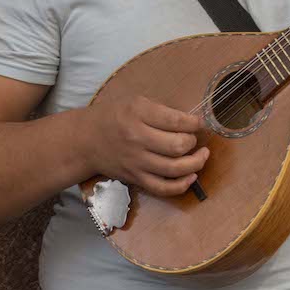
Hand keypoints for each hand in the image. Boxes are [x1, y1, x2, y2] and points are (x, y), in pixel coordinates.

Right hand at [83, 94, 208, 196]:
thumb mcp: (136, 102)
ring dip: (196, 163)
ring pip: (174, 169)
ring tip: (202, 155)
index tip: (200, 123)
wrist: (86, 140)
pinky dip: (181, 185)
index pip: (175, 121)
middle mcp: (137, 139)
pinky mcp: (135, 178)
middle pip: (177, 146)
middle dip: (193, 142)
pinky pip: (162, 188)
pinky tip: (192, 176)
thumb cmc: (115, 117)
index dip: (195, 123)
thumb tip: (192, 122)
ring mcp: (136, 161)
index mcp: (138, 114)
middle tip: (194, 138)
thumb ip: (162, 111)